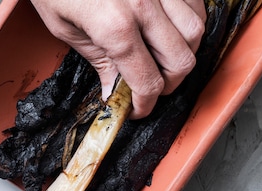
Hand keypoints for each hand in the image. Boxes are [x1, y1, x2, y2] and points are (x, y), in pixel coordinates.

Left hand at [30, 0, 205, 118]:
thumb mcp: (66, 29)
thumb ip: (99, 61)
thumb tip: (114, 91)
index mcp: (115, 25)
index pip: (147, 81)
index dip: (146, 104)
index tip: (139, 109)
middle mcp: (144, 3)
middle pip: (181, 61)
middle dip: (168, 85)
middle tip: (150, 88)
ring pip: (194, 32)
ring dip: (182, 54)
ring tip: (162, 60)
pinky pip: (196, 4)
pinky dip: (189, 23)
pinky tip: (169, 32)